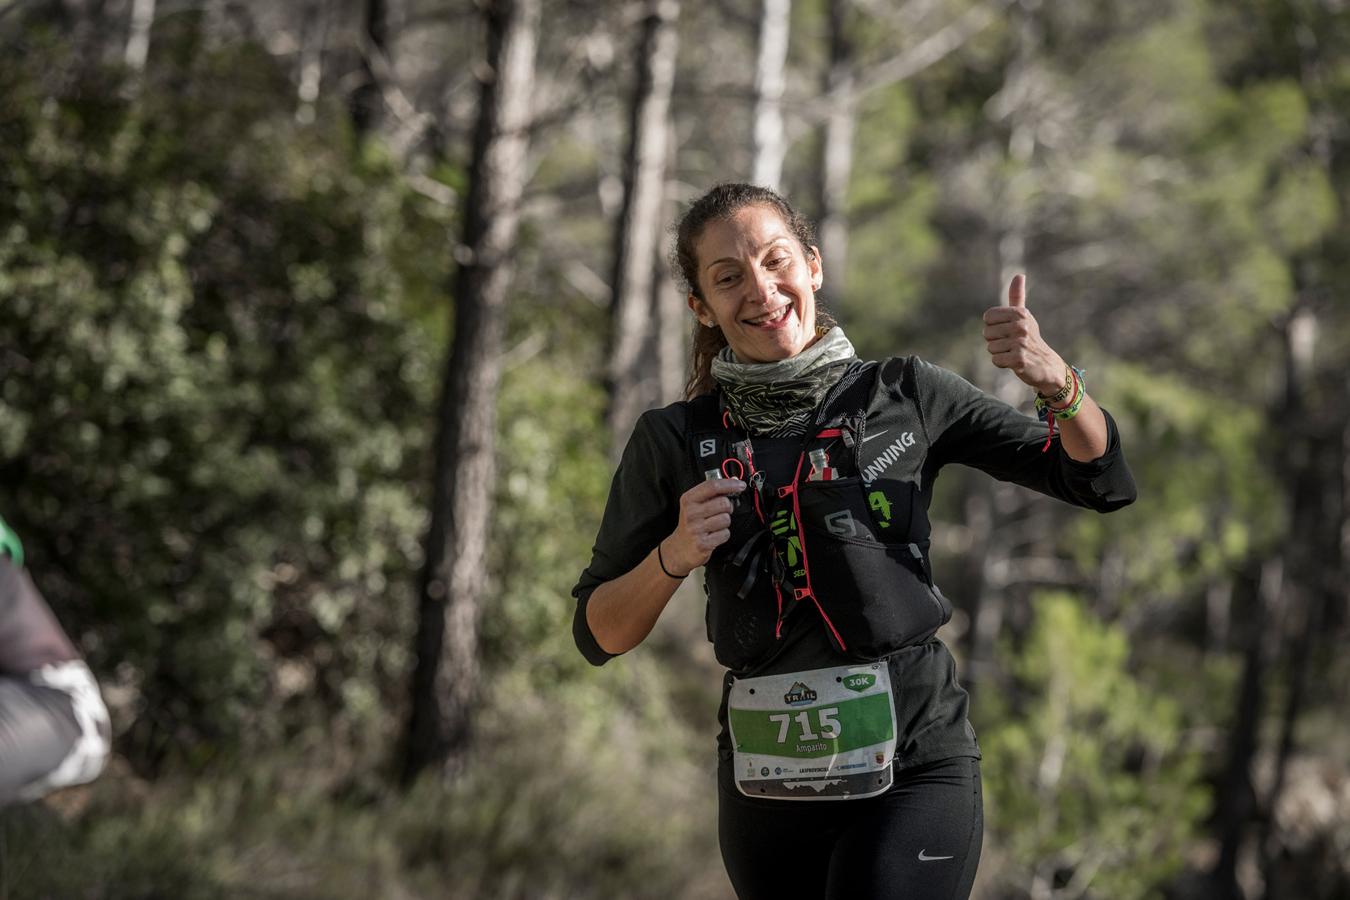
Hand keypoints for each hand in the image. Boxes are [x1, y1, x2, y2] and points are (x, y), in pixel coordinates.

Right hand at [661, 478, 744, 574]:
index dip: (729, 484)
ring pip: (726, 519)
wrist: (679, 548)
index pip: (712, 486)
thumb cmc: (690, 524)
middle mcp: (691, 513)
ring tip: (715, 525)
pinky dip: (723, 534)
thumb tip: (733, 480)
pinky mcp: (702, 543)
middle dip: (728, 507)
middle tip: (722, 511)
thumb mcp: (695, 504)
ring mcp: (696, 529)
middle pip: (723, 503)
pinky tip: (714, 535)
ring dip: (725, 522)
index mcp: (688, 500)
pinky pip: (725, 534)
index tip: (740, 485)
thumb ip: (713, 492)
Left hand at [981, 273, 1066, 394]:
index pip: (988, 317)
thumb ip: (1017, 297)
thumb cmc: (1030, 338)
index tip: (1006, 330)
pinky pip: (996, 360)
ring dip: (1000, 353)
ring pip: (991, 348)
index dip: (993, 326)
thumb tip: (1019, 275)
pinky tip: (1014, 362)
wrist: (1046, 364)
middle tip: (1011, 344)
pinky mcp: (1019, 359)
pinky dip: (1002, 363)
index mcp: (1020, 313)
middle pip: (987, 333)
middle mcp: (1021, 326)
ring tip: (1014, 352)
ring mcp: (1021, 343)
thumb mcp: (1024, 316)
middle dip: (996, 341)